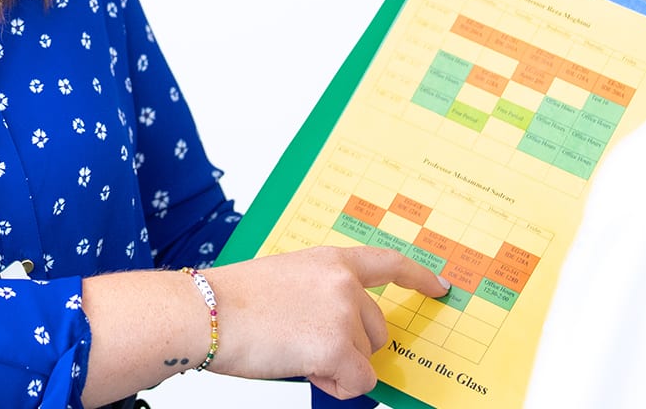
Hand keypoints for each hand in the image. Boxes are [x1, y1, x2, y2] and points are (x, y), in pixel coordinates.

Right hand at [205, 246, 448, 399]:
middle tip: (305, 344)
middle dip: (352, 347)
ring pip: (365, 359)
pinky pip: (358, 382)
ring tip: (293, 352)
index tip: (441, 287)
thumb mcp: (286, 281)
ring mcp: (342, 313)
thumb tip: (344, 333)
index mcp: (330, 261)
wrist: (204, 312)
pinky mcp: (336, 346)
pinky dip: (334, 385)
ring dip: (336, 366)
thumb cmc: (231, 301)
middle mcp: (343, 282)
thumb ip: (322, 295)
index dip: (419, 277)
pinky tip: (302, 369)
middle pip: (379, 330)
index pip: (388, 264)